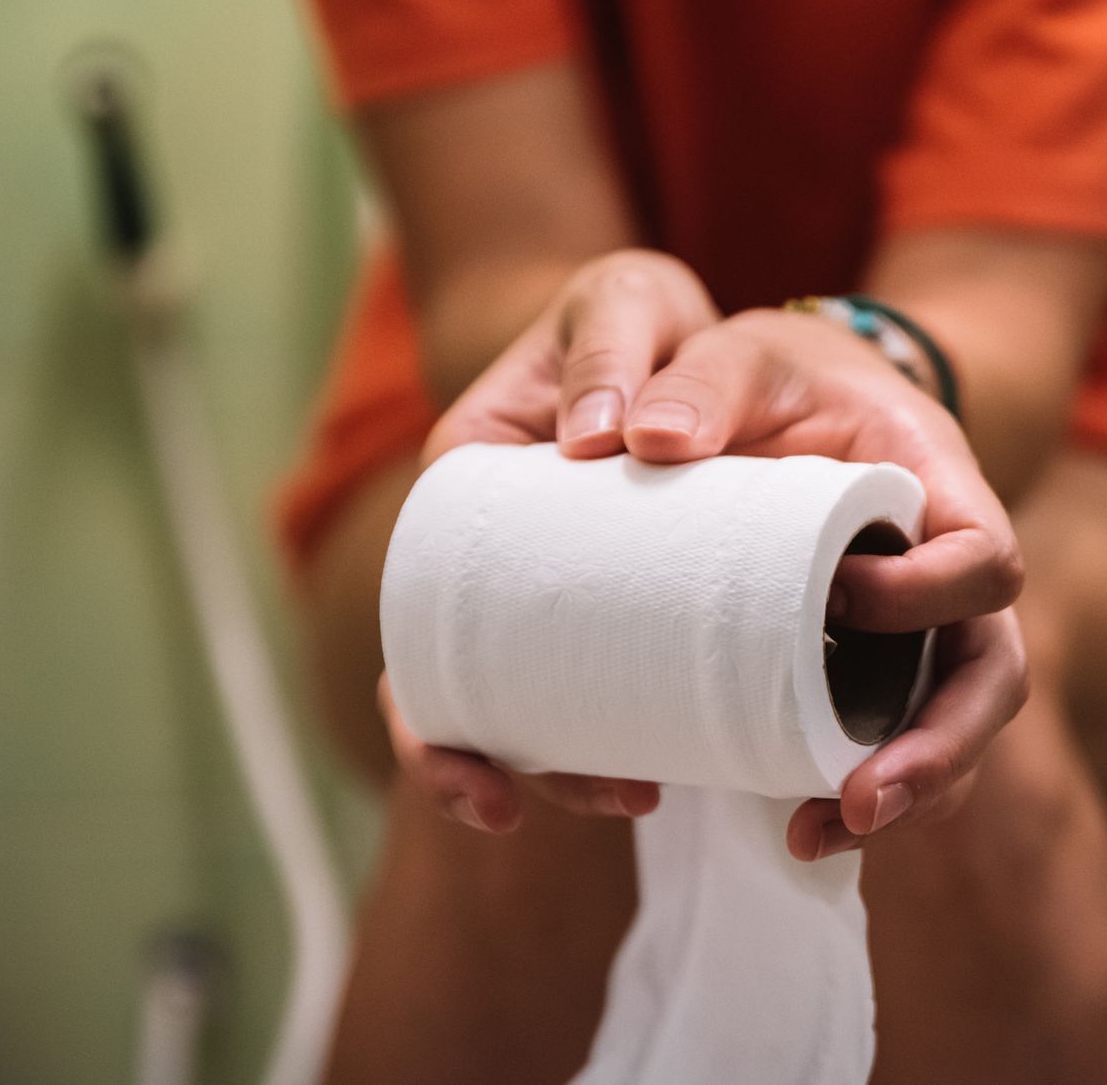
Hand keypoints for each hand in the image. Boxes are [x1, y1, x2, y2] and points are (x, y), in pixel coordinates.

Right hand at [398, 248, 715, 832]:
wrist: (694, 328)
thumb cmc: (635, 313)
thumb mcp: (622, 305)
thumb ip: (608, 350)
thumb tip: (599, 440)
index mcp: (468, 481)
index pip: (413, 607)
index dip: (429, 709)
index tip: (488, 773)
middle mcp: (495, 549)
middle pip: (455, 682)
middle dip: (489, 765)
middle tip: (575, 801)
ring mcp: (553, 584)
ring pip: (529, 695)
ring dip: (568, 766)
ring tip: (640, 792)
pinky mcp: (619, 599)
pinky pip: (604, 678)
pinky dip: (626, 727)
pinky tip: (673, 762)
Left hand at [614, 308, 1027, 859]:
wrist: (774, 399)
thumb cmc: (770, 373)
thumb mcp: (739, 353)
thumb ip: (699, 380)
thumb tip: (644, 444)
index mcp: (943, 487)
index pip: (987, 558)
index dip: (933, 590)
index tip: (844, 590)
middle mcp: (946, 571)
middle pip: (992, 676)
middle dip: (942, 748)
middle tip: (861, 800)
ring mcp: (918, 632)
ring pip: (952, 732)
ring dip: (903, 798)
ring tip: (815, 837)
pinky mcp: (870, 671)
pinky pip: (892, 746)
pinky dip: (857, 796)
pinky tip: (794, 829)